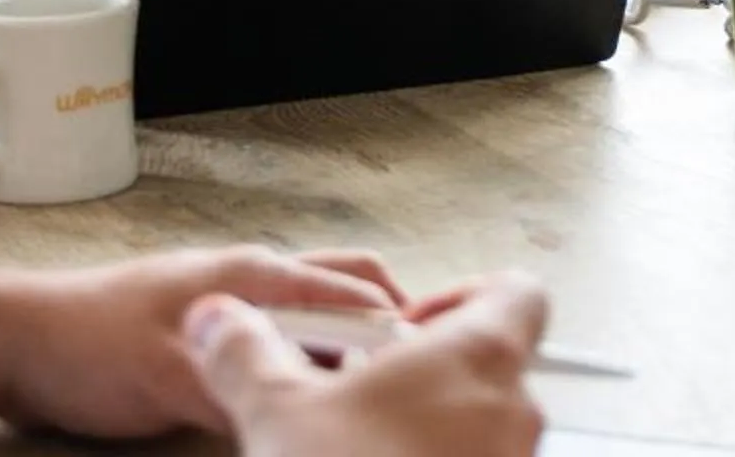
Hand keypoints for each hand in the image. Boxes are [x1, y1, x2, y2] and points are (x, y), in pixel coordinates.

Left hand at [0, 245, 408, 439]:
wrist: (7, 342)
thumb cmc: (87, 347)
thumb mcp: (172, 383)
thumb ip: (242, 398)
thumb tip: (299, 423)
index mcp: (255, 274)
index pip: (357, 290)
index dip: (400, 330)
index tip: (426, 373)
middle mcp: (248, 278)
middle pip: (345, 284)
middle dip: (383, 324)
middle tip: (403, 378)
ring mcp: (223, 301)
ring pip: (308, 314)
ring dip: (338, 346)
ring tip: (353, 397)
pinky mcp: (197, 333)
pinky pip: (272, 340)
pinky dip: (298, 362)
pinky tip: (291, 402)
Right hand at [188, 272, 550, 456]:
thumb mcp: (276, 410)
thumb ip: (247, 351)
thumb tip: (218, 317)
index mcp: (481, 355)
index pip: (515, 293)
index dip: (461, 297)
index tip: (400, 329)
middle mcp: (516, 409)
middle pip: (488, 366)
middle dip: (423, 376)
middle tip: (357, 398)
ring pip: (480, 426)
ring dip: (427, 428)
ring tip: (358, 447)